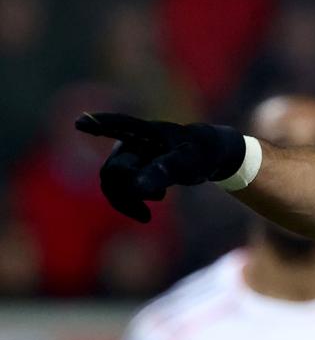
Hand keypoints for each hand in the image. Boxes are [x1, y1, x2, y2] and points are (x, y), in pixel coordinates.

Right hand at [74, 113, 246, 222]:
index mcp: (147, 132)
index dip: (99, 124)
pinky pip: (118, 190)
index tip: (79, 122)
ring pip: (111, 183)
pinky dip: (127, 205)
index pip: (121, 125)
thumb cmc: (201, 152)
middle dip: (128, 191)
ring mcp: (129, 156)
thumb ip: (164, 171)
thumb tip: (136, 186)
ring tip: (149, 214)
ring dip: (126, 201)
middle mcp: (131, 142)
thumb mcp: (189, 163)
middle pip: (113, 170)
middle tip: (159, 198)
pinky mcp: (130, 170)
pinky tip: (146, 216)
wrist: (209, 155)